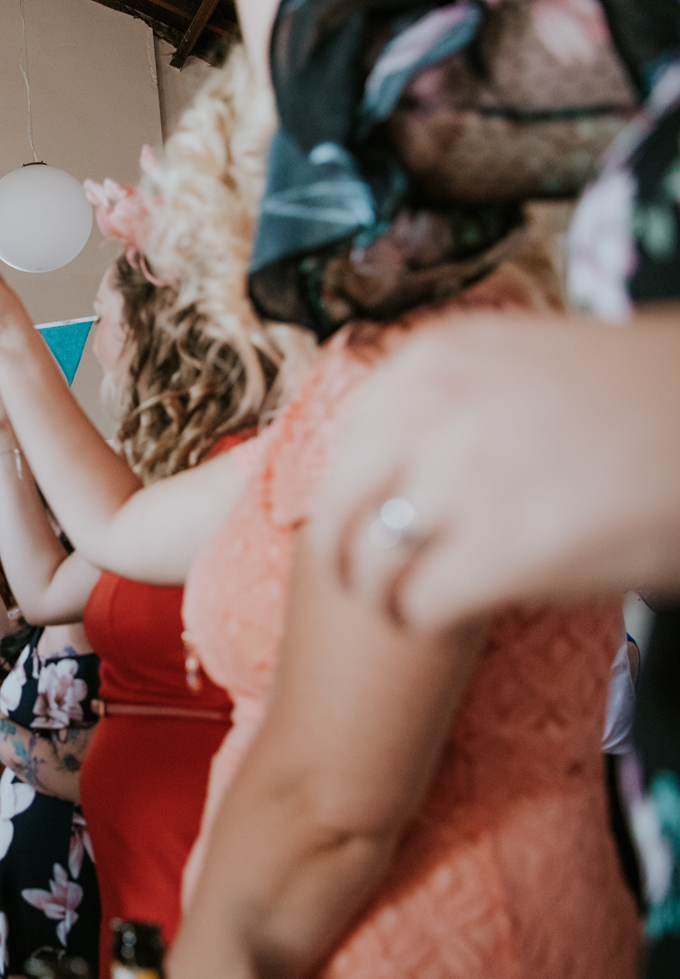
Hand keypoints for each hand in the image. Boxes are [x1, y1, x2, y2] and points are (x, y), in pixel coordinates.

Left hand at [309, 313, 679, 630]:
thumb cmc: (637, 398)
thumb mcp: (520, 364)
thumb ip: (447, 399)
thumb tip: (393, 460)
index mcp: (432, 359)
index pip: (347, 447)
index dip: (354, 498)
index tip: (368, 524)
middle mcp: (434, 411)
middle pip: (340, 509)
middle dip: (347, 555)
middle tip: (368, 584)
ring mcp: (466, 477)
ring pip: (371, 562)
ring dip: (383, 593)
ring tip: (407, 604)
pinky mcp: (507, 548)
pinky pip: (420, 602)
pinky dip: (425, 619)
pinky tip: (451, 619)